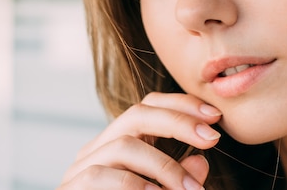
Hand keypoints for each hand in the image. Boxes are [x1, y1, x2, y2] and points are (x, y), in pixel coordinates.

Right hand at [58, 92, 222, 189]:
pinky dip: (134, 184)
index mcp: (118, 143)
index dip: (181, 104)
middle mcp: (97, 149)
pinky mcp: (72, 188)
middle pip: (136, 114)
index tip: (215, 117)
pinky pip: (101, 175)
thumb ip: (180, 178)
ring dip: (164, 166)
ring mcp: (80, 168)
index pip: (148, 106)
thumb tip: (201, 161)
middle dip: (178, 122)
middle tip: (210, 138)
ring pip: (124, 146)